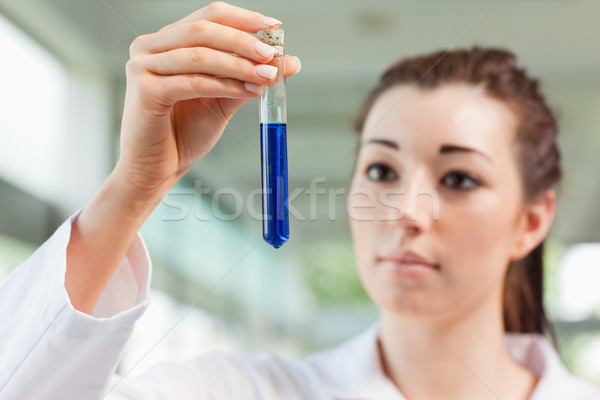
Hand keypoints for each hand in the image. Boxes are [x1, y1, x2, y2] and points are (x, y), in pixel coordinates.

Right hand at [114, 1, 300, 199]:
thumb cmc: (184, 133)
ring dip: (239, 65)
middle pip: (203, 29)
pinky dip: (224, 84)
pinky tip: (247, 90)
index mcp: (166, 41)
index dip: (243, 18)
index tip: (274, 26)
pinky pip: (193, 82)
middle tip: (271, 53)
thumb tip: (289, 61)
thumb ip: (250, 76)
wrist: (157, 168)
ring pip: (200, 55)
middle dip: (243, 41)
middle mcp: (150, 47)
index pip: (209, 16)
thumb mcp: (224, 98)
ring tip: (267, 75)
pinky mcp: (145, 91)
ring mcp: (143, 66)